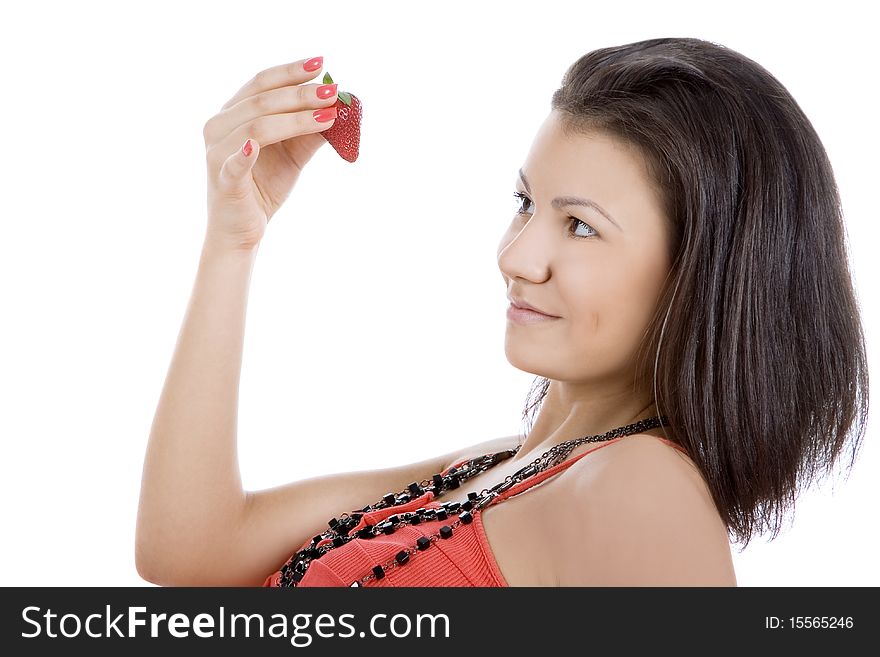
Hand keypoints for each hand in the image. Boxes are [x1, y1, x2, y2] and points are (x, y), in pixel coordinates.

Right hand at [202, 56, 337, 250]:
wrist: (242, 231)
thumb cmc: (263, 187)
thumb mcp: (293, 156)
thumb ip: (310, 132)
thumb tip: (340, 108)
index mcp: (232, 114)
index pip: (261, 83)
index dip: (290, 72)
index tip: (321, 64)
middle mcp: (218, 126)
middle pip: (261, 101)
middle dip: (301, 94)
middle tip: (333, 92)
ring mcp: (217, 153)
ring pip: (257, 126)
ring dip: (295, 120)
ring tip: (328, 117)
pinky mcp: (222, 181)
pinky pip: (234, 164)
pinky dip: (244, 154)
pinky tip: (255, 148)